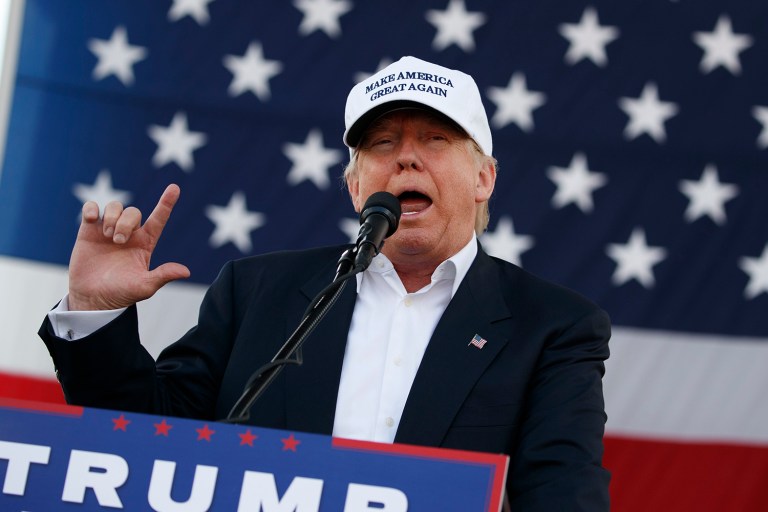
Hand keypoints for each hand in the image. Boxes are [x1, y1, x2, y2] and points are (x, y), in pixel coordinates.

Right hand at [67, 184, 190, 310]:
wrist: (93, 298)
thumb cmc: (121, 293)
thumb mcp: (144, 287)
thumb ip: (163, 276)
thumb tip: (186, 272)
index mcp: (145, 243)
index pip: (159, 219)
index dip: (166, 203)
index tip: (174, 188)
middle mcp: (129, 234)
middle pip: (133, 212)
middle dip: (125, 222)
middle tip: (118, 241)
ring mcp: (108, 230)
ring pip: (115, 206)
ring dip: (112, 217)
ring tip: (107, 236)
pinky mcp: (89, 231)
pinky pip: (92, 207)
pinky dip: (92, 208)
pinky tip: (92, 219)